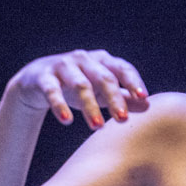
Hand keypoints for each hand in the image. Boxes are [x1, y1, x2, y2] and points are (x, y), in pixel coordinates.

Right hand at [9, 49, 149, 129]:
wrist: (36, 80)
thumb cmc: (76, 86)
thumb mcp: (100, 92)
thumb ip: (123, 97)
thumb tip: (148, 106)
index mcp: (102, 61)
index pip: (122, 68)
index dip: (133, 81)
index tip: (144, 98)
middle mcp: (84, 59)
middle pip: (103, 78)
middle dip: (114, 98)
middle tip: (123, 119)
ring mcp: (63, 66)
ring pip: (80, 85)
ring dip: (90, 106)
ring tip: (98, 126)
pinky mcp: (43, 77)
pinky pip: (52, 91)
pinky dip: (59, 105)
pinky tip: (67, 120)